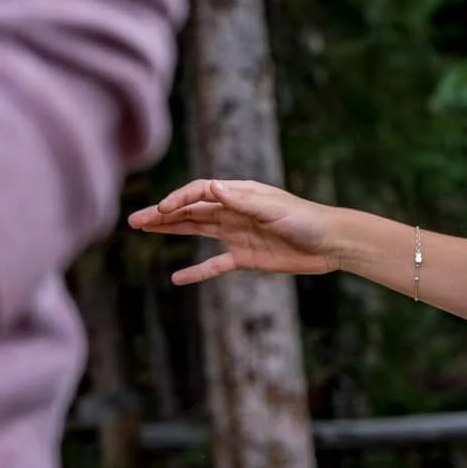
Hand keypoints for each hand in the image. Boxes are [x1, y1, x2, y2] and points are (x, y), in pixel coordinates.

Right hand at [128, 178, 340, 284]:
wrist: (332, 243)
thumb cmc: (306, 219)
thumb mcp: (274, 208)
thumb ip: (242, 200)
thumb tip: (213, 188)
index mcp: (240, 194)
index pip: (200, 193)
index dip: (179, 200)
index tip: (162, 210)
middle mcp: (234, 211)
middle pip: (191, 211)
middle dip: (162, 214)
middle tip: (134, 220)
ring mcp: (238, 234)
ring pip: (196, 230)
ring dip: (171, 231)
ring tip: (144, 230)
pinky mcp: (246, 257)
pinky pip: (215, 264)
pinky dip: (197, 271)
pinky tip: (177, 279)